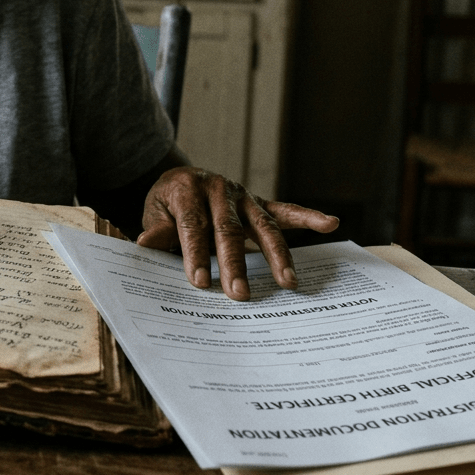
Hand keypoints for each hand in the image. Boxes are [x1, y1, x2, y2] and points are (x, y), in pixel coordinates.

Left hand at [135, 167, 338, 300]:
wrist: (179, 181)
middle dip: (235, 263)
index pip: (193, 225)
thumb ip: (157, 229)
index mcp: (187, 189)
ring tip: (288, 281)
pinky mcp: (258, 202)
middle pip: (229, 229)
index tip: (199, 282)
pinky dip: (308, 216)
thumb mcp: (153, 213)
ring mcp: (242, 195)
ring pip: (262, 225)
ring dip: (276, 254)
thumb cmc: (166, 205)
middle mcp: (218, 189)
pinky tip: (330, 223)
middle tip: (240, 294)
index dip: (195, 253)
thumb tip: (145, 243)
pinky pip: (285, 210)